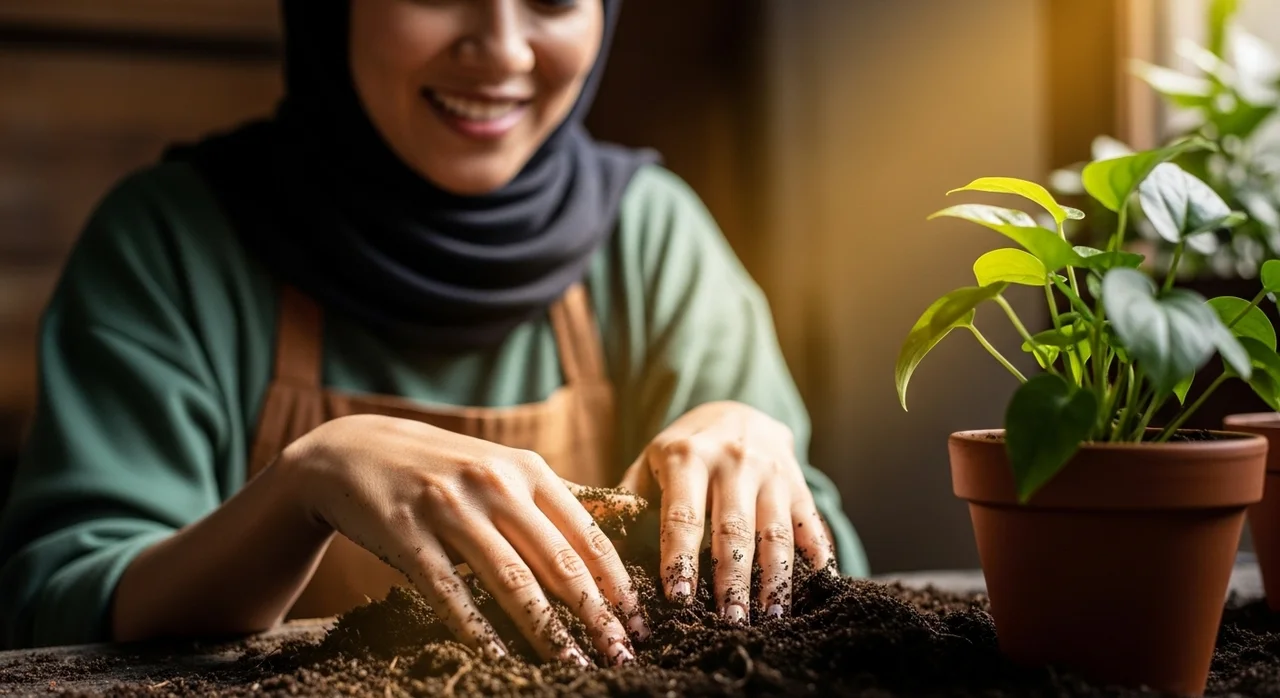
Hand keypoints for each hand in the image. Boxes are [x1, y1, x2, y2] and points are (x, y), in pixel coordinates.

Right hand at [282, 414, 648, 665]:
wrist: (353, 449)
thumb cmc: (443, 467)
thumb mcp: (504, 466)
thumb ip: (560, 495)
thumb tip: (629, 513)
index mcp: (527, 470)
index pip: (587, 534)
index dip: (618, 582)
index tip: (641, 621)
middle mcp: (494, 484)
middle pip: (557, 561)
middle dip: (595, 614)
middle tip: (620, 654)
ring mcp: (449, 507)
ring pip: (509, 579)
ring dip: (545, 630)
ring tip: (572, 665)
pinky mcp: (407, 533)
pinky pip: (447, 591)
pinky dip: (475, 628)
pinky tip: (498, 658)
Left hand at [620, 401, 835, 622]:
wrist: (737, 409)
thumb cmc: (684, 449)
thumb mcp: (650, 460)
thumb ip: (626, 498)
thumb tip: (596, 541)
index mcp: (687, 458)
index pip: (683, 515)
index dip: (680, 558)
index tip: (678, 599)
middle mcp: (733, 461)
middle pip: (733, 530)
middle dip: (732, 580)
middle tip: (729, 622)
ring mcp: (771, 472)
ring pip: (775, 532)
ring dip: (775, 578)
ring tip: (771, 617)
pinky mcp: (799, 484)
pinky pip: (810, 524)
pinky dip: (818, 557)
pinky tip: (817, 588)